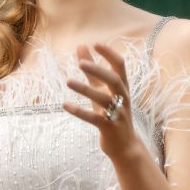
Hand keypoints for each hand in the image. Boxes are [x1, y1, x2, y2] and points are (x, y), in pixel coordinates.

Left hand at [62, 42, 141, 162]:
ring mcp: (117, 113)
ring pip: (103, 99)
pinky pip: (94, 118)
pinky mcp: (109, 127)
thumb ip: (92, 70)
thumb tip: (81, 46)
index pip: (120, 66)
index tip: (95, 44)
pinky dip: (79, 112)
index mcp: (122, 87)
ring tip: (67, 82)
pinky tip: (65, 105)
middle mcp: (123, 98)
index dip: (109, 54)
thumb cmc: (111, 112)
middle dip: (98, 70)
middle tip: (80, 63)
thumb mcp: (102, 90)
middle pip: (114, 80)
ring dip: (85, 89)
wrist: (124, 145)